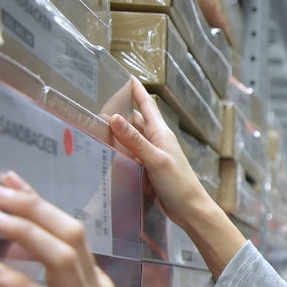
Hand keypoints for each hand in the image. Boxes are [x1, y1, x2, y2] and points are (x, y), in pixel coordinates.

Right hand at [108, 77, 214, 224]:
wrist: (190, 209)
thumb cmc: (178, 183)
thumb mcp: (155, 159)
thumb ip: (135, 140)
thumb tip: (114, 118)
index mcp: (160, 133)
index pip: (147, 106)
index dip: (137, 91)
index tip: (127, 77)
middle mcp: (156, 141)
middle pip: (136, 120)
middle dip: (120, 110)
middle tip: (99, 102)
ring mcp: (152, 155)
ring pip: (131, 138)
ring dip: (118, 131)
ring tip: (96, 123)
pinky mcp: (148, 169)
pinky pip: (131, 155)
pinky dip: (120, 150)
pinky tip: (107, 150)